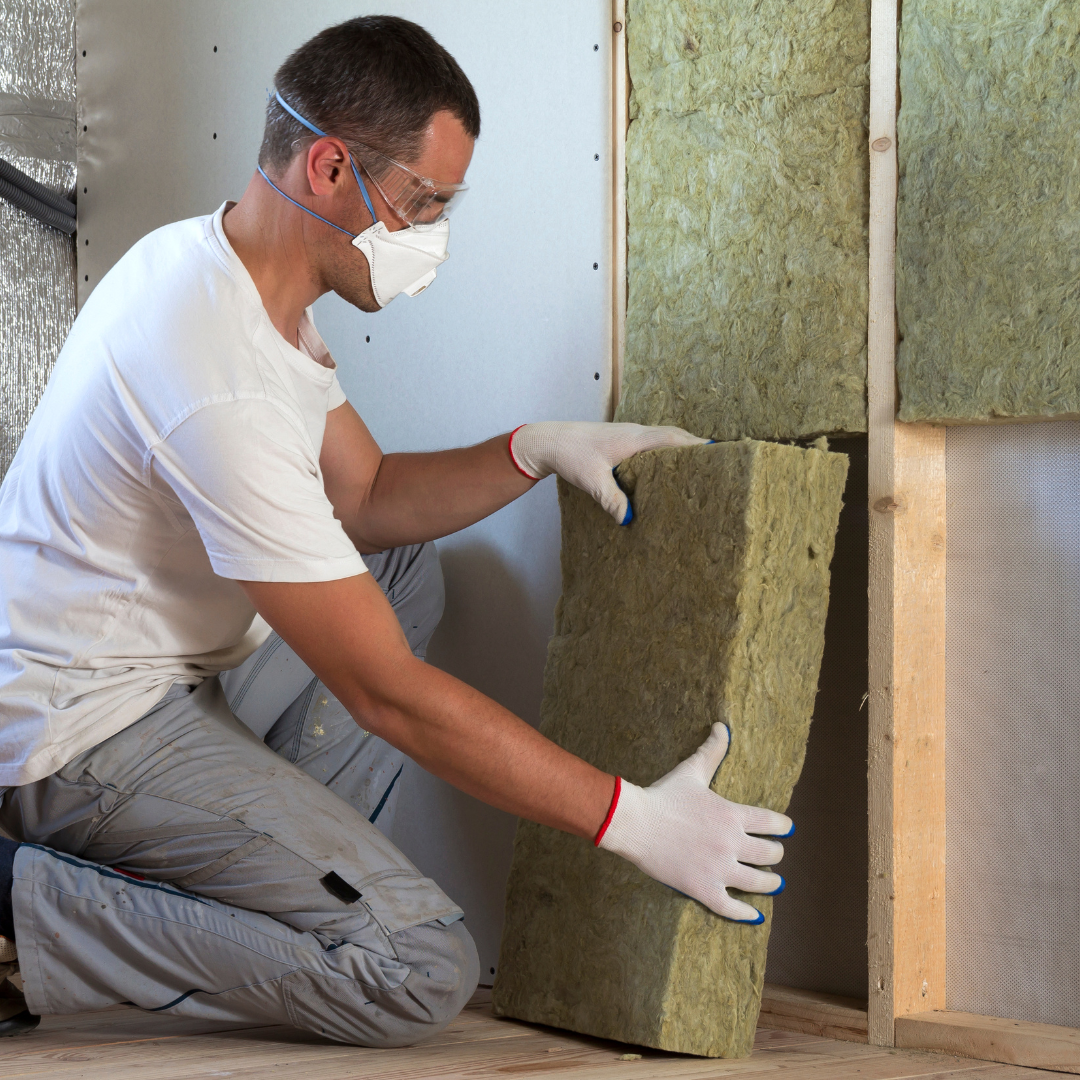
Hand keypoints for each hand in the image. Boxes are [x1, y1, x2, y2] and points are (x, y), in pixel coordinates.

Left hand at [509, 421, 707, 523]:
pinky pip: (651, 442)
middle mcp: (635, 432)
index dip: (696, 444)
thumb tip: (629, 520)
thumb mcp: (592, 480)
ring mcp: (629, 434)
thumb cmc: (570, 455)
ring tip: (698, 465)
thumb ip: (612, 499)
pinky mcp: (621, 440)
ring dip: (680, 448)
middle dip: (694, 447)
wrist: (550, 441)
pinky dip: (665, 450)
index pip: (672, 438)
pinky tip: (666, 467)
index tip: (718, 450)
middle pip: (673, 435)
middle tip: (717, 461)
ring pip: (662, 438)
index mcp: (633, 439)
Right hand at [596, 723, 792, 922]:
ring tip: (773, 883)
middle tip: (774, 857)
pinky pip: (731, 907)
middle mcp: (732, 843)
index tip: (785, 830)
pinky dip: (746, 914)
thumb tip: (722, 726)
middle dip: (776, 855)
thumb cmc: (663, 795)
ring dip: (770, 883)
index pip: (774, 824)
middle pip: (771, 854)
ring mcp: (718, 868)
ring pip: (759, 882)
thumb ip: (712, 751)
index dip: (783, 828)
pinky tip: (755, 916)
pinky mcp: (703, 888)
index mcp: (733, 815)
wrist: (634, 822)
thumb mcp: (692, 770)